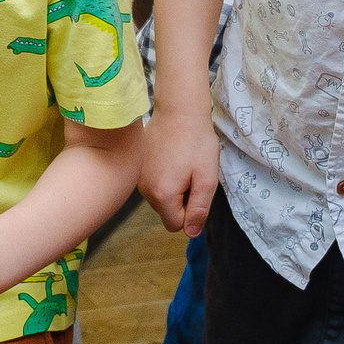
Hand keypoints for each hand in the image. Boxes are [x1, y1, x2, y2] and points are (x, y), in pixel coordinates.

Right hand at [141, 107, 221, 236]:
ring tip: (181, 163)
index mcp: (162, 195)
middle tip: (191, 173)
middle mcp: (144, 190)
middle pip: (166, 211)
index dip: (190, 211)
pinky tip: (171, 157)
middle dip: (181, 199)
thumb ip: (199, 209)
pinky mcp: (137, 166)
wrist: (178, 110)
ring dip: (172, 188)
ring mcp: (138, 178)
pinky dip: (163, 176)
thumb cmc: (196, 142)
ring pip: (159, 198)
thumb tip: (191, 233)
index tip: (196, 187)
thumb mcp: (206, 178)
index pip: (176, 225)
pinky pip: (152, 183)